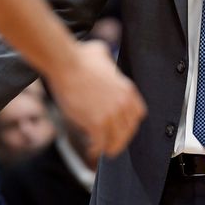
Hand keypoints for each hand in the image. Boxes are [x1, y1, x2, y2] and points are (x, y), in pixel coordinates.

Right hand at [47, 39, 146, 156]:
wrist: (66, 64)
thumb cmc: (80, 57)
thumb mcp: (103, 54)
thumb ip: (108, 62)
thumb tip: (102, 60)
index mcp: (128, 89)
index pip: (138, 115)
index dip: (130, 124)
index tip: (122, 128)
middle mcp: (123, 103)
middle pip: (129, 131)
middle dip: (120, 138)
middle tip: (112, 143)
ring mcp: (111, 114)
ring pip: (117, 140)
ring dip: (110, 147)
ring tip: (102, 150)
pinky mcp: (96, 122)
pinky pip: (101, 143)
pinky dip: (96, 149)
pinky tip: (92, 150)